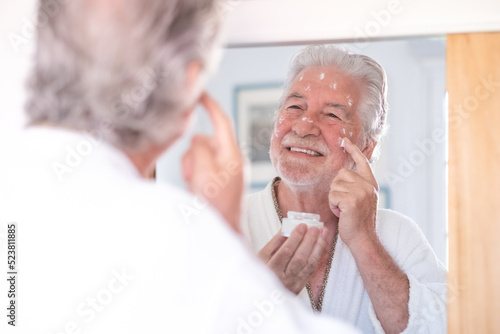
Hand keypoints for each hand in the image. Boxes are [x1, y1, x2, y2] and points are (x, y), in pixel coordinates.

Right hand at [182, 92, 243, 232]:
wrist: (222, 231)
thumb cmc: (215, 205)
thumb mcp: (202, 171)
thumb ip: (199, 148)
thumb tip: (198, 139)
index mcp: (232, 154)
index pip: (222, 120)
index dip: (210, 104)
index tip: (200, 93)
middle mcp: (233, 160)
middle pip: (206, 141)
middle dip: (193, 153)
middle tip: (191, 174)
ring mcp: (229, 171)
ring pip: (202, 155)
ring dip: (193, 166)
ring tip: (194, 185)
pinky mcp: (223, 180)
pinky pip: (205, 168)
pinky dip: (196, 174)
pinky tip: (196, 190)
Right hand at [258, 224, 327, 293]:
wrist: (264, 296)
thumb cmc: (261, 271)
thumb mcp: (261, 257)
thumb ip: (274, 243)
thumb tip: (286, 228)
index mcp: (271, 269)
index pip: (286, 252)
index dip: (295, 238)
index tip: (301, 225)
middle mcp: (284, 278)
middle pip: (300, 258)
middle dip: (309, 241)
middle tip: (314, 228)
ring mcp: (294, 283)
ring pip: (309, 264)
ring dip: (318, 247)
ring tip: (323, 233)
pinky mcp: (301, 285)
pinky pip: (312, 270)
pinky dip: (318, 255)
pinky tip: (321, 245)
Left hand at [328, 137, 378, 248]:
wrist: (364, 239)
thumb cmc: (358, 222)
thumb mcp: (361, 200)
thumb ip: (356, 186)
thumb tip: (343, 174)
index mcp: (371, 184)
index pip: (362, 162)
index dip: (353, 150)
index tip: (345, 140)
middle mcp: (368, 186)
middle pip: (340, 174)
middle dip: (336, 188)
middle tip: (344, 204)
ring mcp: (361, 192)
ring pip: (334, 185)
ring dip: (333, 199)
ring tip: (344, 210)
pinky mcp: (352, 200)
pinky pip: (332, 196)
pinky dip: (333, 206)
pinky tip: (342, 214)